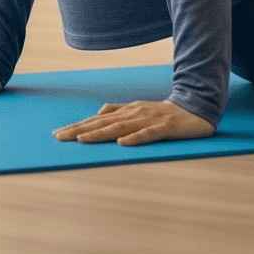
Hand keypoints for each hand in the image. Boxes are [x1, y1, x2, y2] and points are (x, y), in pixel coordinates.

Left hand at [53, 99, 215, 146]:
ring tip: (82, 140)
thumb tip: (99, 112)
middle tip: (59, 137)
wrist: (194, 109)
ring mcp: (147, 120)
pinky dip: (135, 138)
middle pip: (102, 123)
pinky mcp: (164, 127)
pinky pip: (147, 134)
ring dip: (100, 134)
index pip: (97, 120)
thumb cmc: (162, 112)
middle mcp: (132, 113)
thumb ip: (118, 110)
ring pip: (119, 128)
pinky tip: (122, 144)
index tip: (58, 134)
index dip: (77, 126)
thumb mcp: (137, 110)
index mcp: (125, 111)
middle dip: (80, 130)